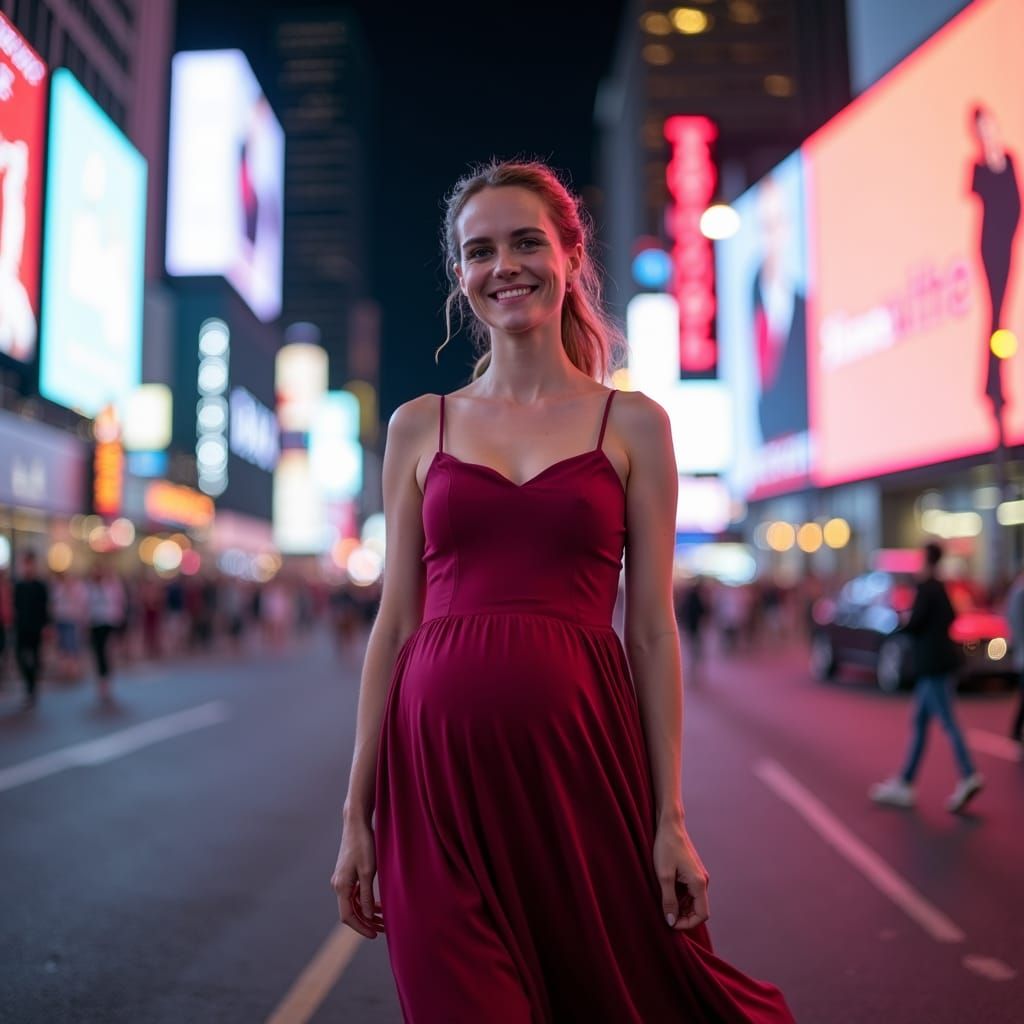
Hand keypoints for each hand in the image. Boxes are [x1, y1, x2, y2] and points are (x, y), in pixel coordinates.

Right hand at [330, 817, 384, 938]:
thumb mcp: (368, 871)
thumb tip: (367, 917)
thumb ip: (367, 895)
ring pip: (354, 903)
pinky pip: (355, 894)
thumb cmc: (363, 845)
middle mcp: (338, 885)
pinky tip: (379, 905)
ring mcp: (342, 879)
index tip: (374, 934)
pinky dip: (366, 901)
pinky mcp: (347, 874)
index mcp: (341, 886)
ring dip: (367, 912)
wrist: (356, 823)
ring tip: (384, 919)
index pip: (348, 916)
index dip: (361, 928)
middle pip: (351, 912)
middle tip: (383, 930)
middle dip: (366, 922)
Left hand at [653, 818, 709, 930]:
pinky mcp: (692, 873)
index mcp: (699, 883)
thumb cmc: (666, 848)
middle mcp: (702, 881)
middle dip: (683, 916)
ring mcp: (698, 877)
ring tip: (662, 903)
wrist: (669, 826)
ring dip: (680, 907)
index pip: (702, 915)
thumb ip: (668, 901)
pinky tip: (665, 893)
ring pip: (692, 902)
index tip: (670, 923)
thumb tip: (671, 922)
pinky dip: (679, 897)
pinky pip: (689, 892)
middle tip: (664, 914)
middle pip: (698, 910)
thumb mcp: (663, 876)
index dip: (687, 923)